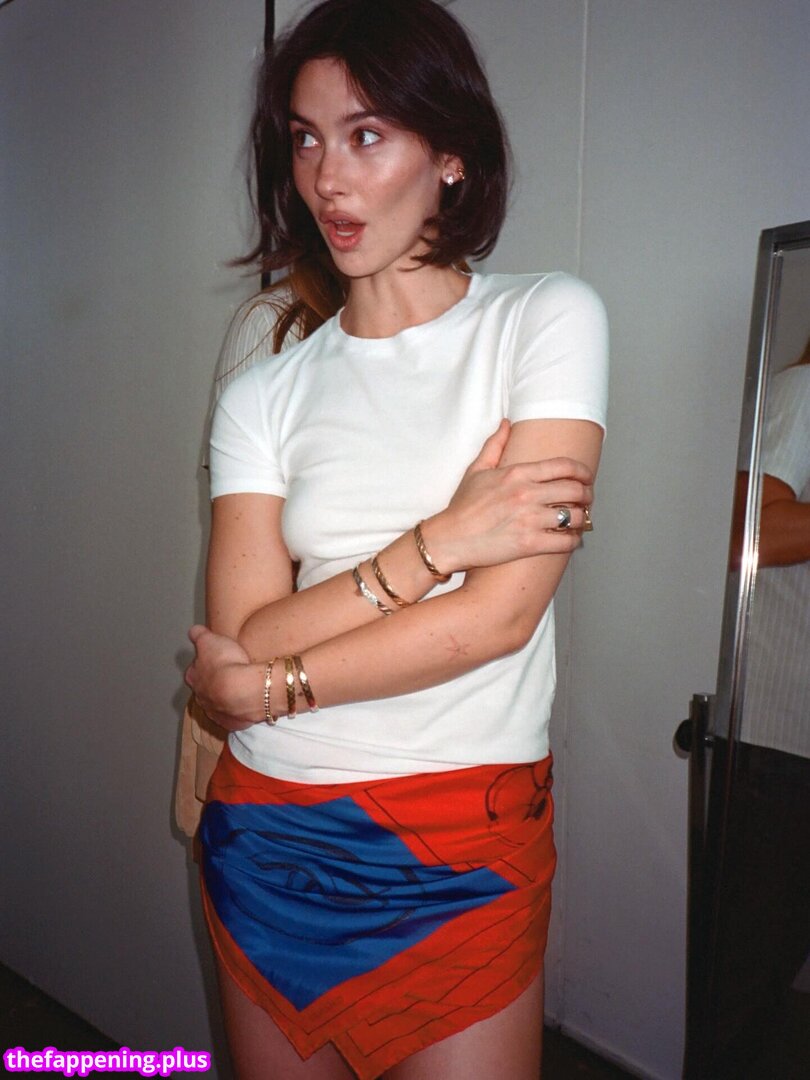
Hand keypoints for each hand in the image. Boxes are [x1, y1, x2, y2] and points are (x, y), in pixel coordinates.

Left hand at [184, 625, 261, 730]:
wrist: (244, 690)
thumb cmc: (225, 664)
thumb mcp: (210, 640)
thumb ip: (199, 635)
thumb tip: (193, 631)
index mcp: (193, 677)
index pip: (193, 670)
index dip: (203, 663)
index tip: (212, 659)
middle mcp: (201, 697)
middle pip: (204, 689)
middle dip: (213, 683)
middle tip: (227, 674)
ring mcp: (216, 712)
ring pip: (218, 703)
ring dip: (225, 697)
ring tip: (239, 688)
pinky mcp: (233, 722)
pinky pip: (234, 715)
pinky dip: (238, 710)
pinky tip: (246, 702)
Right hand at [427, 420, 593, 571]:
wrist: (449, 539)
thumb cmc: (462, 507)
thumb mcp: (476, 470)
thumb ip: (494, 445)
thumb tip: (506, 424)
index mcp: (517, 474)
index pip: (564, 466)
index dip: (583, 472)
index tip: (586, 478)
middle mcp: (527, 494)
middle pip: (575, 490)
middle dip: (587, 495)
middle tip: (586, 499)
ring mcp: (529, 519)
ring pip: (574, 516)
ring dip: (581, 518)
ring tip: (578, 520)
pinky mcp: (529, 544)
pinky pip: (565, 541)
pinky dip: (573, 540)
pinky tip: (570, 538)